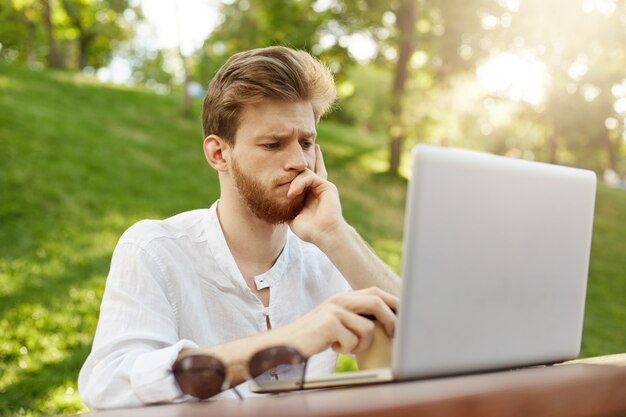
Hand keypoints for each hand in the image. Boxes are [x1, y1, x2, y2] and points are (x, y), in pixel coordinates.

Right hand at [275, 287, 398, 357]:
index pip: (375, 292)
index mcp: (343, 297)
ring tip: (346, 347)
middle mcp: (339, 299)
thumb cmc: (314, 336)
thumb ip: (354, 316)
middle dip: (391, 319)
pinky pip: (354, 341)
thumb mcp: (335, 321)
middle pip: (377, 302)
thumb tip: (383, 319)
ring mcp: (334, 310)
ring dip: (362, 344)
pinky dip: (348, 349)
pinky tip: (334, 348)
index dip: (393, 302)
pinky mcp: (329, 324)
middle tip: (396, 335)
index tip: (405, 315)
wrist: (286, 343)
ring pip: (368, 327)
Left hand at [288, 144, 344, 243]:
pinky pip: (310, 177)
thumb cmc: (309, 230)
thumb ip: (287, 207)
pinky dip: (300, 182)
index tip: (286, 165)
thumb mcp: (293, 217)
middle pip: (311, 168)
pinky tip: (294, 192)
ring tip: (290, 194)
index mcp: (309, 196)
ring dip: (294, 182)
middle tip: (305, 146)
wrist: (323, 234)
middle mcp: (317, 190)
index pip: (303, 179)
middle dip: (308, 157)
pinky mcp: (327, 186)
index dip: (297, 171)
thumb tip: (275, 202)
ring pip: (305, 173)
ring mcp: (322, 187)